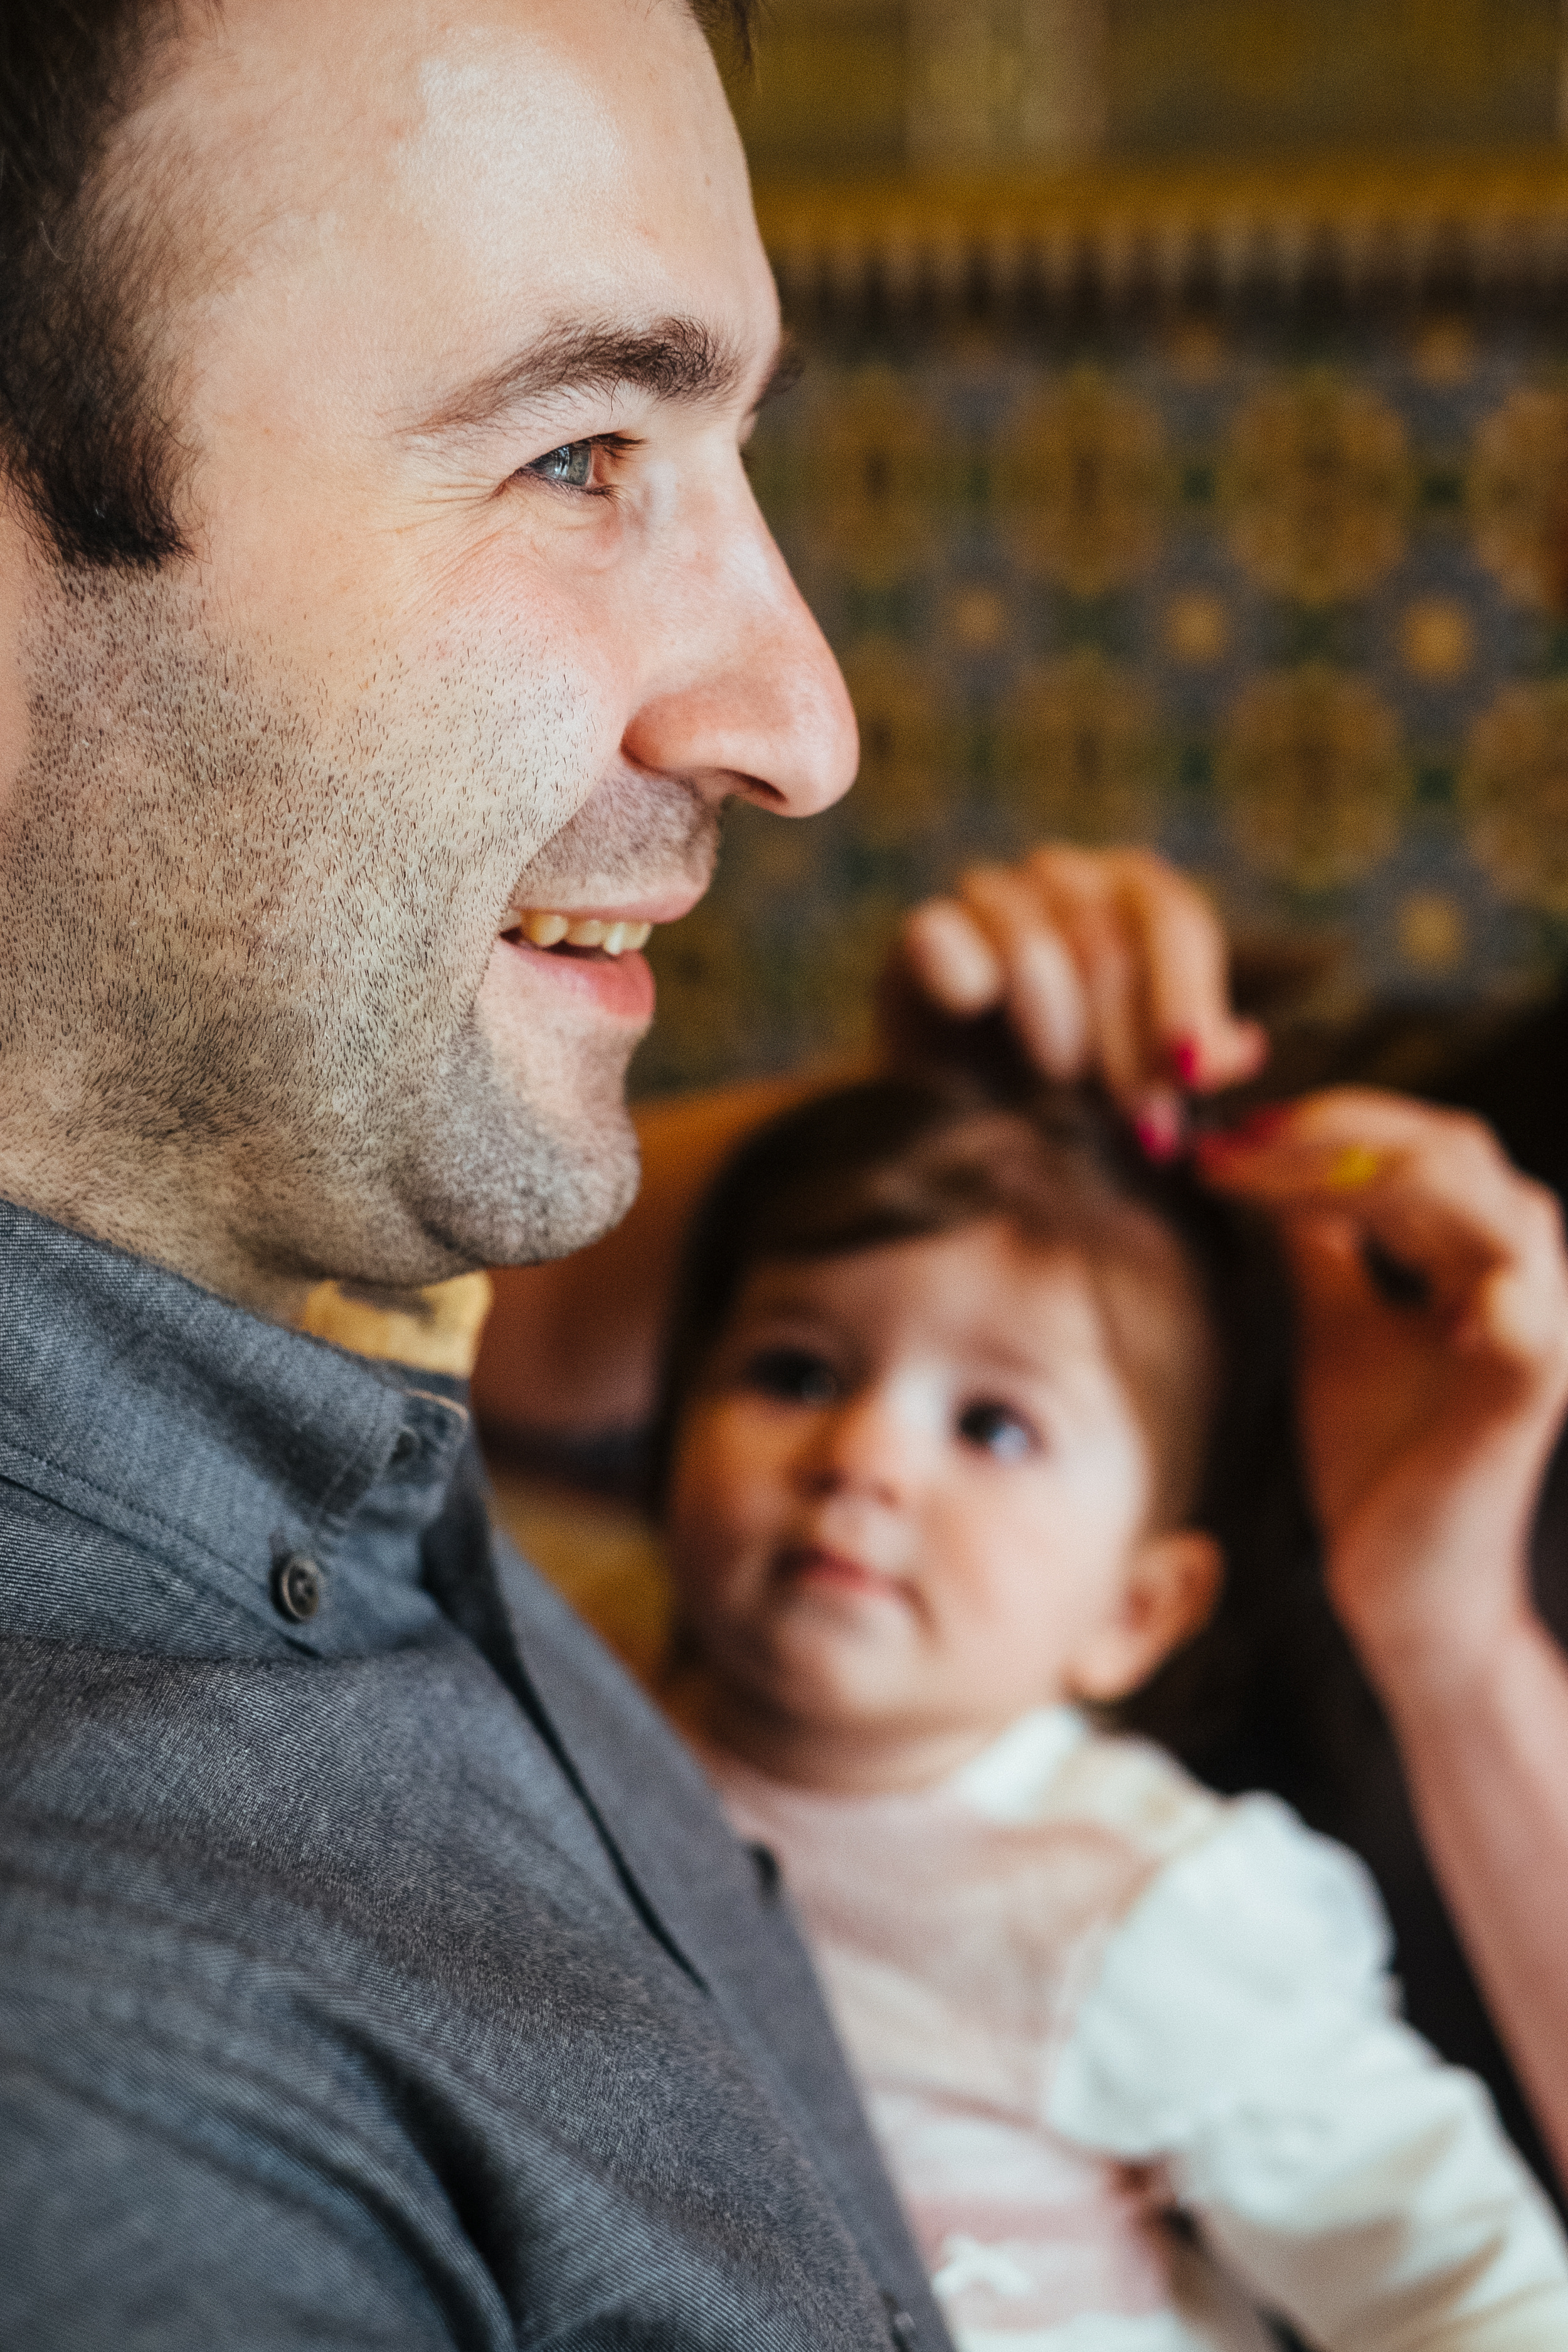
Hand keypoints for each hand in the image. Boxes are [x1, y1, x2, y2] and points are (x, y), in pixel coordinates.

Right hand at [887, 845, 1266, 1149]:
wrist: (964, 1119)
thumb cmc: (1076, 1097)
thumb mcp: (1150, 1083)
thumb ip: (1195, 1060)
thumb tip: (1243, 1051)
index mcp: (1139, 894)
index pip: (1177, 923)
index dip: (1186, 1001)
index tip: (1186, 1077)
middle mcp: (1069, 876)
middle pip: (1108, 942)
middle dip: (1126, 1044)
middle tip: (1137, 1125)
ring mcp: (993, 894)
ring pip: (1035, 946)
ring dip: (1057, 1026)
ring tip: (1059, 1083)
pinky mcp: (926, 930)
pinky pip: (944, 933)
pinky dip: (965, 974)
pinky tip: (977, 1008)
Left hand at [1197, 1091, 1567, 1700]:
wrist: (1402, 1581)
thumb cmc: (1379, 1456)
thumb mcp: (1333, 1321)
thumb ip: (1321, 1243)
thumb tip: (1270, 1163)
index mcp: (1487, 1255)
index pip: (1424, 1145)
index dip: (1329, 1123)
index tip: (1229, 1133)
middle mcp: (1528, 1275)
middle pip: (1448, 1145)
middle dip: (1332, 1132)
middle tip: (1232, 1145)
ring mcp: (1540, 1325)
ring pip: (1473, 1190)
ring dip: (1356, 1168)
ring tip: (1261, 1179)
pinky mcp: (1531, 1384)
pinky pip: (1509, 1293)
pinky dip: (1432, 1247)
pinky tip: (1329, 1227)